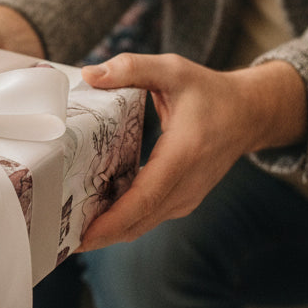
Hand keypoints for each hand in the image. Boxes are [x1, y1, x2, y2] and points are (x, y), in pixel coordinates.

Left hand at [76, 53, 307, 250]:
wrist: (249, 114)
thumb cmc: (208, 91)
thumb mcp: (172, 69)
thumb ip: (132, 68)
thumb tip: (89, 74)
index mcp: (183, 154)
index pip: (145, 197)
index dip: (113, 220)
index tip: (83, 235)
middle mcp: (187, 184)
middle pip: (139, 221)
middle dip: (99, 235)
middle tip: (58, 240)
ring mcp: (186, 197)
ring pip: (142, 224)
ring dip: (107, 232)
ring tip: (66, 233)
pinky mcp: (182, 200)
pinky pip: (148, 217)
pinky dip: (121, 222)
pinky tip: (92, 218)